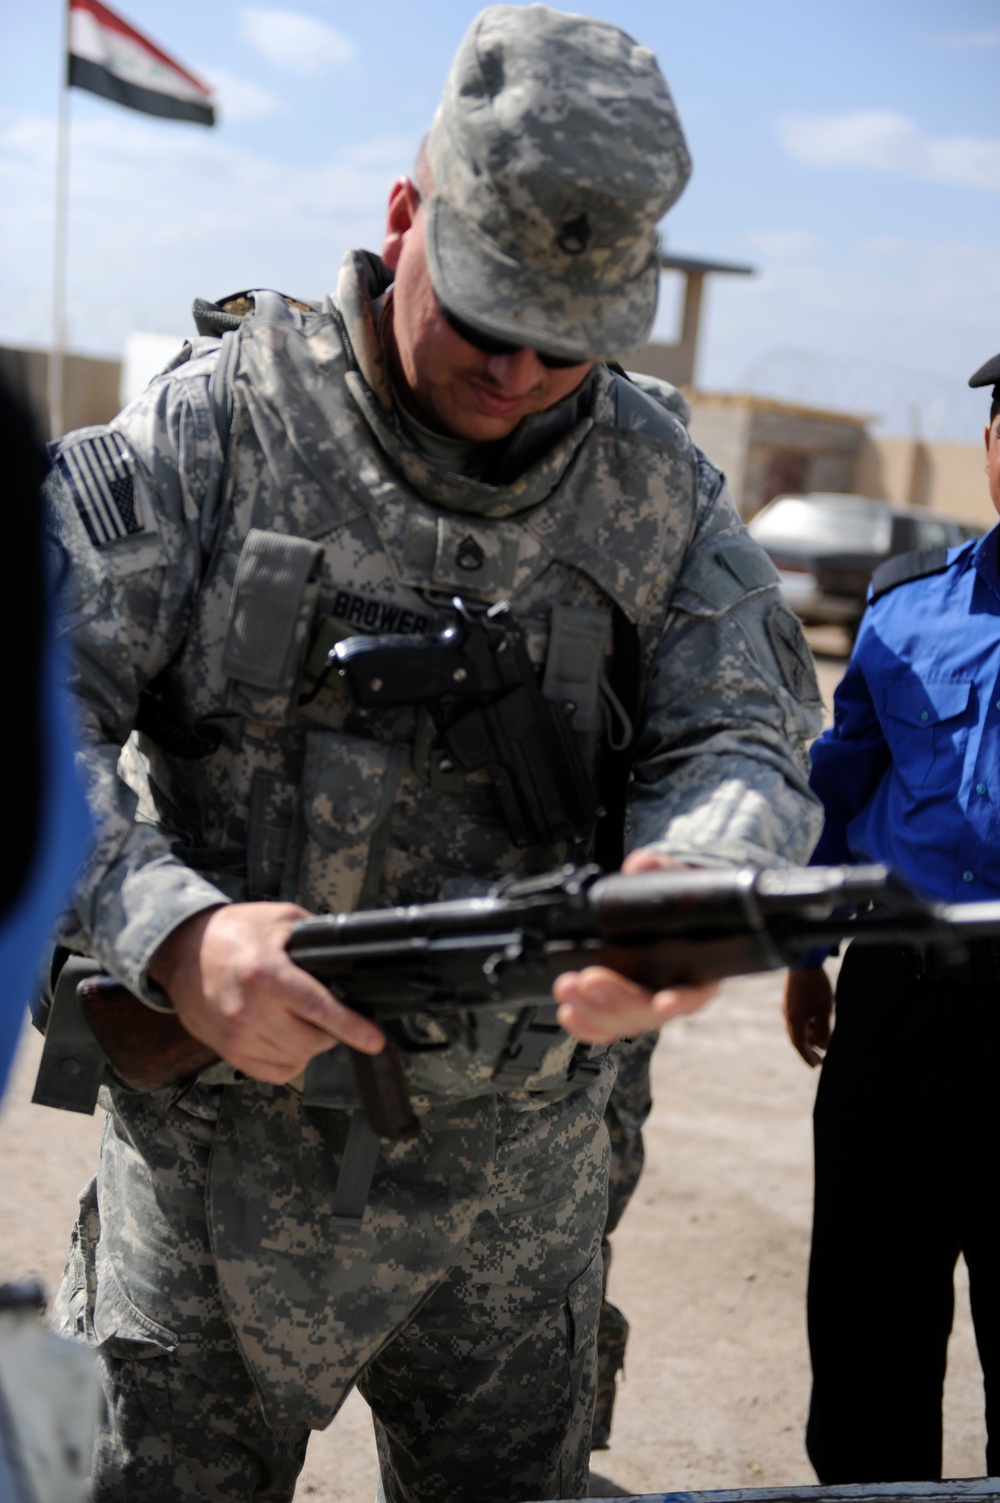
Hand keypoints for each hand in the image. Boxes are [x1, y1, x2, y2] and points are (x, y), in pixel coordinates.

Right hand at [149, 902, 384, 1083]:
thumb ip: (315, 937)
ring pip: (295, 1059)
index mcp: (267, 974)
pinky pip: (273, 1072)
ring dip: (309, 1046)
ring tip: (303, 1022)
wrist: (181, 949)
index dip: (352, 1027)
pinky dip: (289, 1061)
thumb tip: (348, 958)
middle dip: (331, 1032)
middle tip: (330, 1016)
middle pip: (312, 1041)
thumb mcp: (280, 919)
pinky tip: (287, 1039)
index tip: (374, 1040)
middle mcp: (251, 1009)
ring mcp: (236, 1034)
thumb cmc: (233, 932)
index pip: (320, 1009)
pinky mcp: (226, 1050)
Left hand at [551, 848, 718, 1043]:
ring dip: (593, 1009)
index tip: (664, 1003)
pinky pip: (606, 1026)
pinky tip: (568, 1014)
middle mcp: (674, 992)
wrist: (669, 913)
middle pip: (649, 1012)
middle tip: (591, 980)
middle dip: (617, 1000)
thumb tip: (642, 864)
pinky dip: (586, 1024)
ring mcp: (646, 1004)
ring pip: (623, 1021)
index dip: (679, 1000)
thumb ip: (661, 871)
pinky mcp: (623, 1010)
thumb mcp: (675, 878)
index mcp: (699, 968)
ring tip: (568, 988)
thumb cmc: (677, 901)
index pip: (694, 992)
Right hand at [782, 966, 832, 1066]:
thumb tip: (823, 1045)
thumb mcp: (824, 1009)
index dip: (807, 1057)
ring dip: (809, 1037)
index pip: (799, 1045)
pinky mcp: (790, 999)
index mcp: (795, 1020)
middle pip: (797, 1038)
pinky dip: (806, 1026)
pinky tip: (815, 1024)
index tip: (816, 1066)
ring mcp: (788, 1006)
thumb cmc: (816, 986)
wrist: (803, 961)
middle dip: (808, 1049)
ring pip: (797, 1027)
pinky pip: (797, 1018)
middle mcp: (788, 1015)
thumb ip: (823, 1029)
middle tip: (820, 1058)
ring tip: (822, 1040)